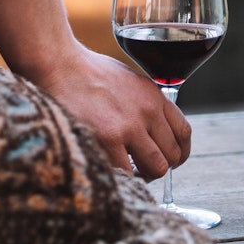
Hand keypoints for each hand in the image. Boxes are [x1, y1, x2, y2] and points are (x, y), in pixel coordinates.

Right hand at [28, 46, 191, 181]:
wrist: (60, 65)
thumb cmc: (87, 72)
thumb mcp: (129, 81)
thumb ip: (145, 104)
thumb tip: (151, 131)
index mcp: (154, 97)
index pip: (183, 133)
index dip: (179, 153)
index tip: (170, 160)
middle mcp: (147, 112)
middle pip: (172, 154)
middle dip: (160, 167)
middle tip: (143, 169)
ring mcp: (128, 126)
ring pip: (156, 168)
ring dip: (144, 176)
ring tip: (129, 173)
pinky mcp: (107, 139)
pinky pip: (127, 173)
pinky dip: (124, 178)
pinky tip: (112, 171)